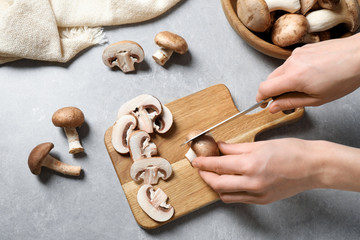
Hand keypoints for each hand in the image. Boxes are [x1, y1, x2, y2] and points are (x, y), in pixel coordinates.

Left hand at [192, 139, 323, 203]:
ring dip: (215, 185)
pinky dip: (229, 191)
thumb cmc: (291, 151)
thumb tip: (219, 147)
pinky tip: (229, 182)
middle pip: (217, 183)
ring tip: (214, 174)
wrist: (313, 167)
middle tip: (201, 167)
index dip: (203, 162)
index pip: (218, 165)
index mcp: (251, 164)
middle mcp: (252, 182)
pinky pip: (238, 199)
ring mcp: (257, 194)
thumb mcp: (260, 144)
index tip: (196, 160)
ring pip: (225, 194)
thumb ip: (236, 147)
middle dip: (205, 175)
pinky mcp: (262, 200)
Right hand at [256, 33, 359, 112]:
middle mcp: (291, 63)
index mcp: (293, 78)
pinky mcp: (302, 49)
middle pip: (269, 79)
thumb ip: (290, 103)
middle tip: (286, 99)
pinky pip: (290, 63)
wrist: (359, 56)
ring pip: (280, 71)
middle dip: (273, 91)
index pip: (264, 88)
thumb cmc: (343, 78)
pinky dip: (293, 71)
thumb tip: (272, 107)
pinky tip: (309, 75)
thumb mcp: (316, 99)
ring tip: (304, 86)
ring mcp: (296, 54)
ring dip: (284, 81)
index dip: (260, 98)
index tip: (262, 104)